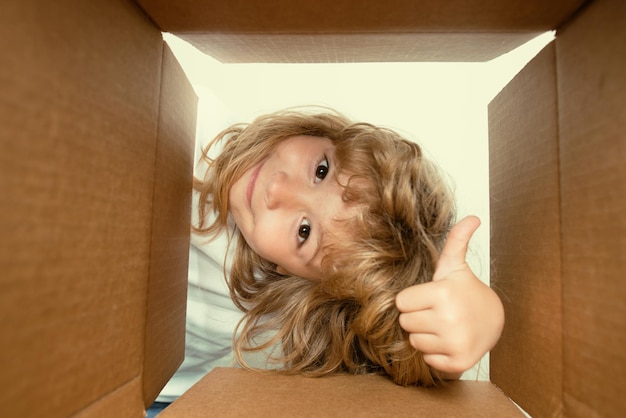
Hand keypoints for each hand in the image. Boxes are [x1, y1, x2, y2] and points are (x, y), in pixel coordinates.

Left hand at [395, 216, 503, 376]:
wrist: (494, 320)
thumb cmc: (465, 291)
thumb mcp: (455, 266)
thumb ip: (456, 241)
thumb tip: (472, 217)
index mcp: (443, 294)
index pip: (400, 302)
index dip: (412, 299)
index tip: (428, 297)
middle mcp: (449, 320)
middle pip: (405, 323)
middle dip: (417, 317)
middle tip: (435, 311)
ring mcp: (455, 343)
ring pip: (414, 342)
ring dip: (424, 335)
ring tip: (442, 325)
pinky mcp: (459, 362)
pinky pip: (428, 359)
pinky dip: (435, 352)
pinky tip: (447, 340)